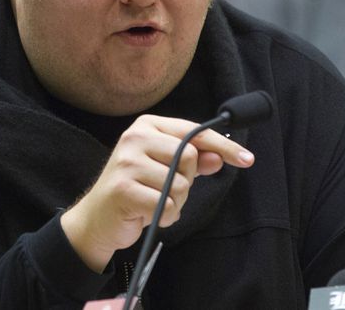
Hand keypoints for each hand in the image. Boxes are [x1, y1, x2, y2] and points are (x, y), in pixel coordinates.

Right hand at [60, 115, 254, 271]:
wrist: (97, 218)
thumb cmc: (134, 190)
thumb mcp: (165, 171)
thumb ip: (192, 161)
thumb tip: (219, 157)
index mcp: (146, 126)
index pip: (194, 132)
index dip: (223, 146)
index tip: (247, 159)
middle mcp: (134, 138)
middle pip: (190, 157)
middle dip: (187, 182)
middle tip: (167, 191)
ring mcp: (127, 163)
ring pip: (180, 185)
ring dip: (175, 204)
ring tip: (155, 204)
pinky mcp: (124, 189)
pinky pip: (166, 206)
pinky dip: (164, 217)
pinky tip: (148, 215)